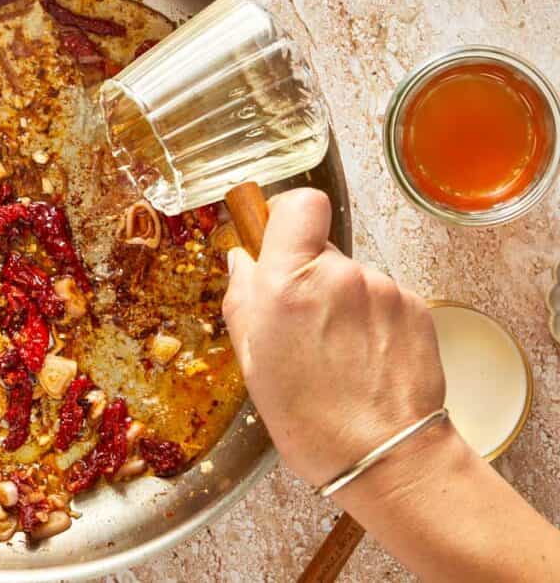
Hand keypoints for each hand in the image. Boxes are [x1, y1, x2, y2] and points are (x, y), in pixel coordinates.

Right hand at [221, 188, 445, 485]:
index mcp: (289, 282)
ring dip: (342, 303)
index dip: (287, 216)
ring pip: (353, 277)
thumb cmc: (308, 416)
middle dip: (309, 276)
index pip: (299, 204)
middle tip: (304, 324)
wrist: (383, 454)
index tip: (280, 240)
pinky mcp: (415, 306)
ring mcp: (383, 288)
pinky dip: (371, 321)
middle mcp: (340, 275)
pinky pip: (382, 299)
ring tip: (338, 353)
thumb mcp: (252, 358)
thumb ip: (243, 296)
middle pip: (322, 249)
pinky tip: (365, 359)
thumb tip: (243, 259)